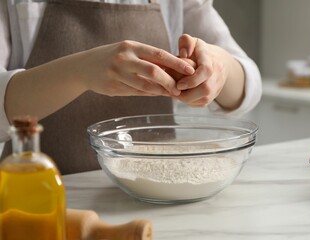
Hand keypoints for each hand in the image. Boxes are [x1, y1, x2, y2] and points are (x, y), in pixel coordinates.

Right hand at [76, 40, 195, 96]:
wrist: (83, 67)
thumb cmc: (112, 57)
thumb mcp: (128, 51)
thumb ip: (146, 59)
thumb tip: (171, 70)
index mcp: (131, 46)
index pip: (159, 54)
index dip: (176, 63)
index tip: (190, 69)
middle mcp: (124, 59)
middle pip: (153, 71)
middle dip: (170, 81)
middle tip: (180, 88)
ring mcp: (117, 74)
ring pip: (145, 86)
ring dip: (161, 91)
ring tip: (171, 93)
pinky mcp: (113, 88)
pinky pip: (136, 92)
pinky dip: (149, 94)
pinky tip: (157, 93)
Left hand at [174, 34, 226, 106]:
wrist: (219, 63)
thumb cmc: (200, 52)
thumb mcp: (193, 42)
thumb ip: (186, 41)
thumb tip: (183, 54)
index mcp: (211, 60)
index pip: (206, 71)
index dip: (192, 80)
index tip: (179, 84)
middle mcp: (217, 75)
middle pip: (205, 89)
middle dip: (187, 93)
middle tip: (172, 90)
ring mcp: (216, 88)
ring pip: (203, 99)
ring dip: (186, 98)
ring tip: (174, 92)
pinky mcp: (212, 97)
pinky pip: (200, 103)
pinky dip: (188, 101)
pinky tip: (181, 94)